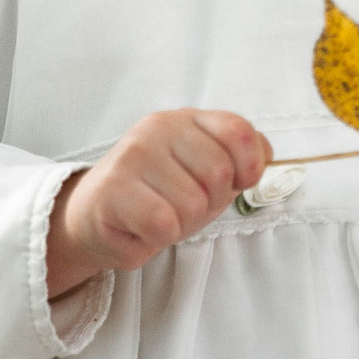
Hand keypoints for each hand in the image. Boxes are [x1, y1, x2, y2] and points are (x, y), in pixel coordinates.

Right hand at [45, 108, 270, 296]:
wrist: (93, 216)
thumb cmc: (156, 194)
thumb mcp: (201, 170)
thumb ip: (237, 157)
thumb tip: (266, 157)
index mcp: (185, 119)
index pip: (239, 132)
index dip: (250, 166)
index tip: (238, 183)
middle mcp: (157, 129)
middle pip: (220, 174)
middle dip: (210, 204)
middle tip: (183, 208)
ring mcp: (132, 156)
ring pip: (192, 204)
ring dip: (181, 226)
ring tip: (157, 218)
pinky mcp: (112, 190)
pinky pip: (163, 225)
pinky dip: (158, 239)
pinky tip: (140, 229)